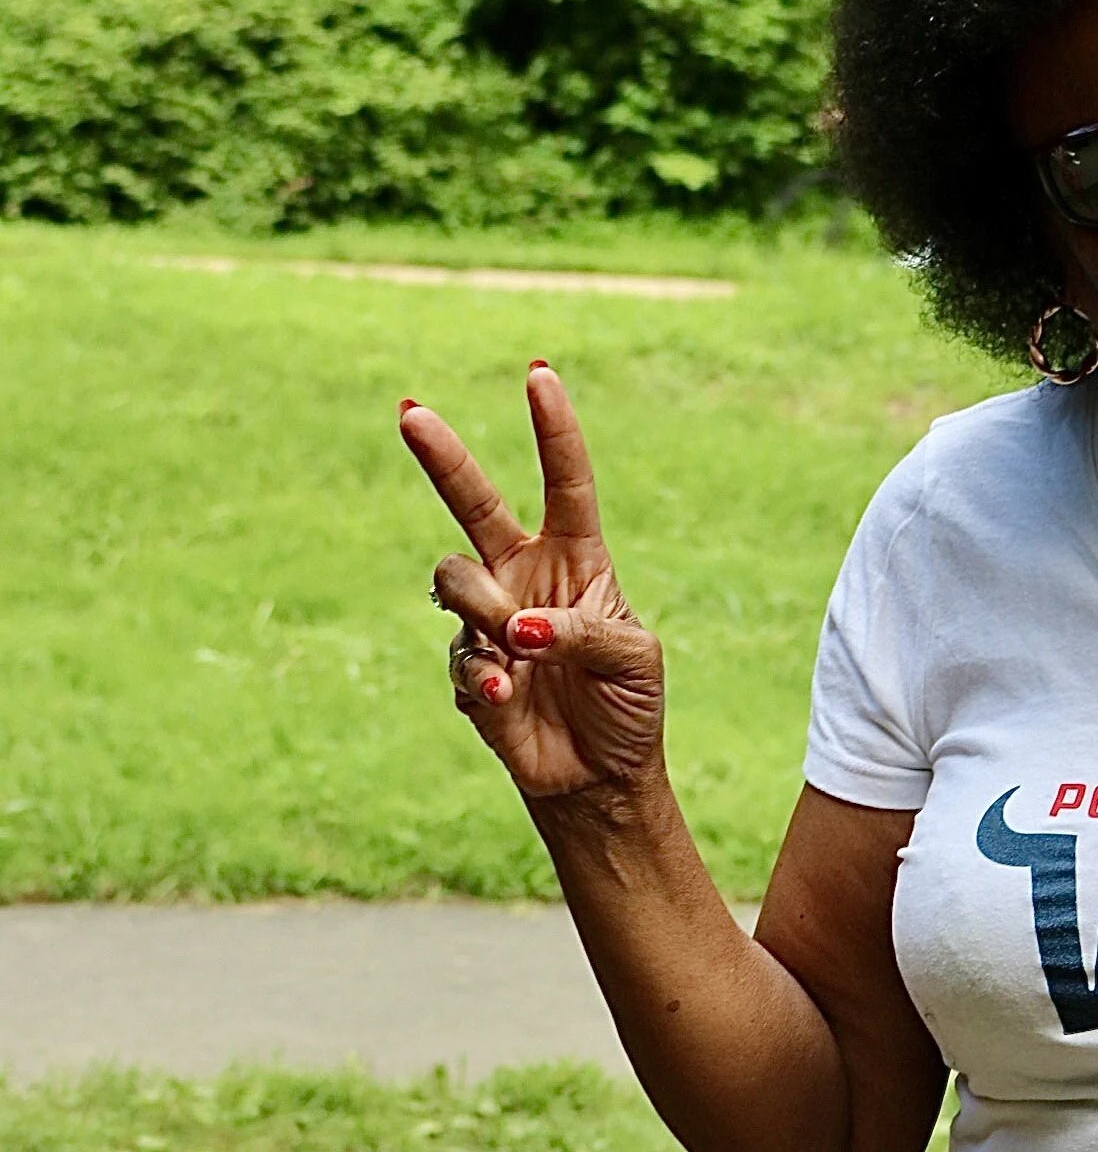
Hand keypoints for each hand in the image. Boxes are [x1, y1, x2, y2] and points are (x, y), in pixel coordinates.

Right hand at [399, 364, 663, 800]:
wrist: (598, 775)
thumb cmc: (628, 704)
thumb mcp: (634, 659)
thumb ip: (584, 631)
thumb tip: (520, 626)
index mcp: (577, 558)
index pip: (564, 482)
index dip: (553, 430)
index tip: (538, 375)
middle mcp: (523, 576)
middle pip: (474, 503)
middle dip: (442, 456)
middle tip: (409, 412)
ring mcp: (489, 620)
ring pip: (455, 579)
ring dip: (487, 611)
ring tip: (524, 653)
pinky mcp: (468, 668)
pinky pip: (458, 653)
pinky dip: (484, 675)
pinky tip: (506, 696)